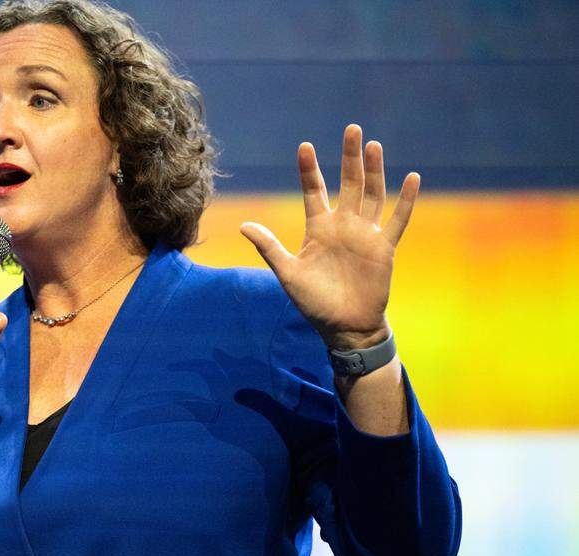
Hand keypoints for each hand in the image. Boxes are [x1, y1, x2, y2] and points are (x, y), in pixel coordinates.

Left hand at [240, 124, 419, 349]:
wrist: (343, 327)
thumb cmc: (314, 302)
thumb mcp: (287, 273)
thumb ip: (269, 247)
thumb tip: (243, 225)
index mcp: (318, 228)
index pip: (314, 191)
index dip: (309, 169)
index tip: (305, 146)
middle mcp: (343, 226)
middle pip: (348, 183)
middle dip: (349, 157)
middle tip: (351, 128)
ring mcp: (365, 235)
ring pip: (373, 195)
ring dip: (374, 171)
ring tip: (373, 145)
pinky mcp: (384, 248)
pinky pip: (397, 221)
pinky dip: (405, 201)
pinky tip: (412, 178)